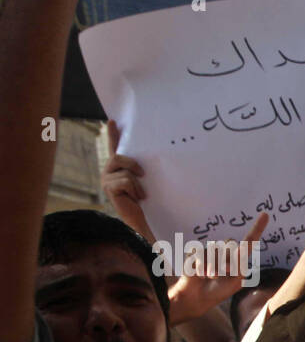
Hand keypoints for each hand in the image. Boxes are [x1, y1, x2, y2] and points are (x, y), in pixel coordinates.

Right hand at [101, 120, 152, 241]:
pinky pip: (125, 180)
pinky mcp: (109, 189)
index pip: (114, 147)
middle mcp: (109, 171)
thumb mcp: (147, 182)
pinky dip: (134, 189)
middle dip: (132, 164)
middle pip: (118, 156)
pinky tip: (137, 198)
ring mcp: (107, 180)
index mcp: (119, 168)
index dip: (113, 134)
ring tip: (141, 194)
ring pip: (123, 169)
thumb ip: (145, 169)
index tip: (113, 121)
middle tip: (143, 174)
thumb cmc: (149, 202)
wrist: (145, 220)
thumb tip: (159, 154)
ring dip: (136, 182)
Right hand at [166, 211, 268, 324]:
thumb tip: (238, 251)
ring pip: (215, 250)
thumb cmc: (219, 290)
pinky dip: (201, 265)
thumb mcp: (235, 281)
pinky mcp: (196, 251)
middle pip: (231, 243)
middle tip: (223, 272)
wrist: (198, 297)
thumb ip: (240, 266)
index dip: (257, 228)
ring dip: (213, 266)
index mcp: (238, 258)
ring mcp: (210, 250)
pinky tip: (199, 273)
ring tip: (210, 276)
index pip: (249, 241)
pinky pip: (201, 253)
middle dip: (228, 259)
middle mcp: (225, 251)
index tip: (265, 215)